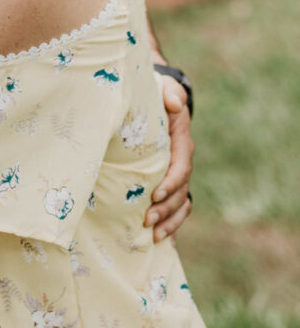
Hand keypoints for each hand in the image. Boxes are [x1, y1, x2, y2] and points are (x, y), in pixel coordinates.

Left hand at [145, 76, 193, 240]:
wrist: (153, 100)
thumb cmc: (155, 94)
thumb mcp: (164, 87)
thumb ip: (170, 92)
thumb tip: (175, 102)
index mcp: (181, 141)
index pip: (181, 166)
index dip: (170, 183)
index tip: (154, 195)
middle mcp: (181, 161)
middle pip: (180, 191)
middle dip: (166, 208)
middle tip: (146, 219)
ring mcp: (175, 175)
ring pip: (180, 204)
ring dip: (168, 221)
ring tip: (151, 234)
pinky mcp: (166, 183)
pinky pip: (175, 207)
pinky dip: (170, 224)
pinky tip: (156, 239)